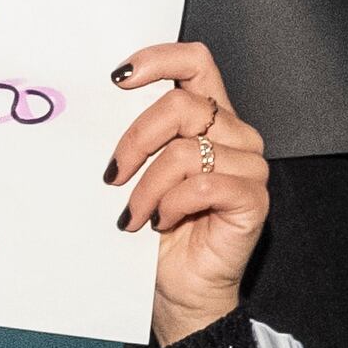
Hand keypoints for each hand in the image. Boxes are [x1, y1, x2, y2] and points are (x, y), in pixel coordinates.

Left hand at [104, 41, 272, 340]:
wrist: (180, 288)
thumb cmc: (158, 231)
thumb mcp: (138, 172)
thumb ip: (135, 134)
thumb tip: (94, 106)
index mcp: (209, 117)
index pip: (194, 62)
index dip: (158, 59)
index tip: (118, 78)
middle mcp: (234, 134)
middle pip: (182, 104)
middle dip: (135, 139)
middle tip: (112, 175)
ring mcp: (249, 166)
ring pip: (186, 152)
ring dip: (146, 188)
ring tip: (135, 215)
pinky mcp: (253, 198)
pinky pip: (202, 185)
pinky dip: (171, 205)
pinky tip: (163, 222)